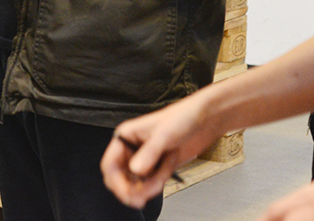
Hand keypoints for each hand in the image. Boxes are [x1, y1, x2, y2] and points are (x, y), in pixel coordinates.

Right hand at [101, 97, 216, 208]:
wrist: (203, 121)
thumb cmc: (182, 117)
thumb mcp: (164, 135)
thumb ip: (149, 153)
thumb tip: (135, 170)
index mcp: (126, 136)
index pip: (110, 164)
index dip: (115, 181)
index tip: (127, 193)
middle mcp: (131, 149)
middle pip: (120, 178)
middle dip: (132, 188)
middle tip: (144, 195)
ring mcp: (144, 160)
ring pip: (136, 184)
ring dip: (149, 185)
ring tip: (164, 174)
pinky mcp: (156, 168)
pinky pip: (150, 184)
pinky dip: (157, 184)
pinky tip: (168, 171)